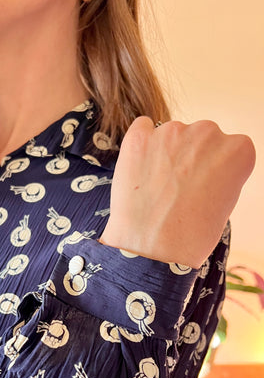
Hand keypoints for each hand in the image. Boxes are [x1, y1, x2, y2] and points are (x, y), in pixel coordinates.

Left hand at [100, 116, 254, 267]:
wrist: (152, 249)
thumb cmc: (191, 235)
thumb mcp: (224, 202)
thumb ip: (219, 173)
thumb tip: (201, 165)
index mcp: (238, 149)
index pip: (230, 148)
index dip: (214, 169)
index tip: (205, 186)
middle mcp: (208, 132)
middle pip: (200, 138)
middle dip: (190, 158)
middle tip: (177, 189)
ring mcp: (172, 131)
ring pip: (170, 135)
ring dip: (164, 153)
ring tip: (155, 188)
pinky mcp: (139, 137)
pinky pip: (142, 129)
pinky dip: (141, 145)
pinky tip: (139, 170)